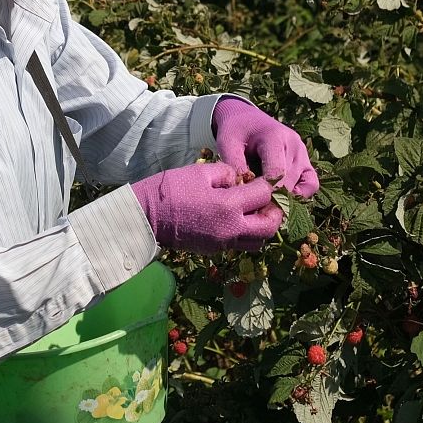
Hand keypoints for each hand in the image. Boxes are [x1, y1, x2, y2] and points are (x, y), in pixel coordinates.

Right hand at [132, 162, 282, 253]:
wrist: (146, 217)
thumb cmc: (171, 189)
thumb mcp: (201, 172)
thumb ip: (227, 173)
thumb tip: (241, 180)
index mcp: (229, 206)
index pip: (264, 195)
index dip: (269, 185)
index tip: (266, 178)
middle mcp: (231, 229)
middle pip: (269, 227)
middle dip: (275, 212)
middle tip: (268, 200)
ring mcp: (223, 243)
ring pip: (257, 241)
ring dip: (262, 227)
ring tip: (254, 212)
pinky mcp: (214, 250)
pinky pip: (241, 244)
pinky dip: (246, 233)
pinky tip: (237, 219)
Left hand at [212, 98, 319, 196]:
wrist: (247, 118)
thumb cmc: (236, 131)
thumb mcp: (227, 143)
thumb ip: (234, 165)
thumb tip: (243, 191)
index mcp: (275, 137)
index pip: (277, 173)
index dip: (265, 193)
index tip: (250, 205)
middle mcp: (294, 144)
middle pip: (288, 182)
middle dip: (272, 199)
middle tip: (254, 209)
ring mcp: (302, 153)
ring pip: (300, 186)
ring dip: (283, 198)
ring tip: (263, 203)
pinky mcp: (306, 161)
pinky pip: (311, 184)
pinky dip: (299, 194)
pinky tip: (281, 198)